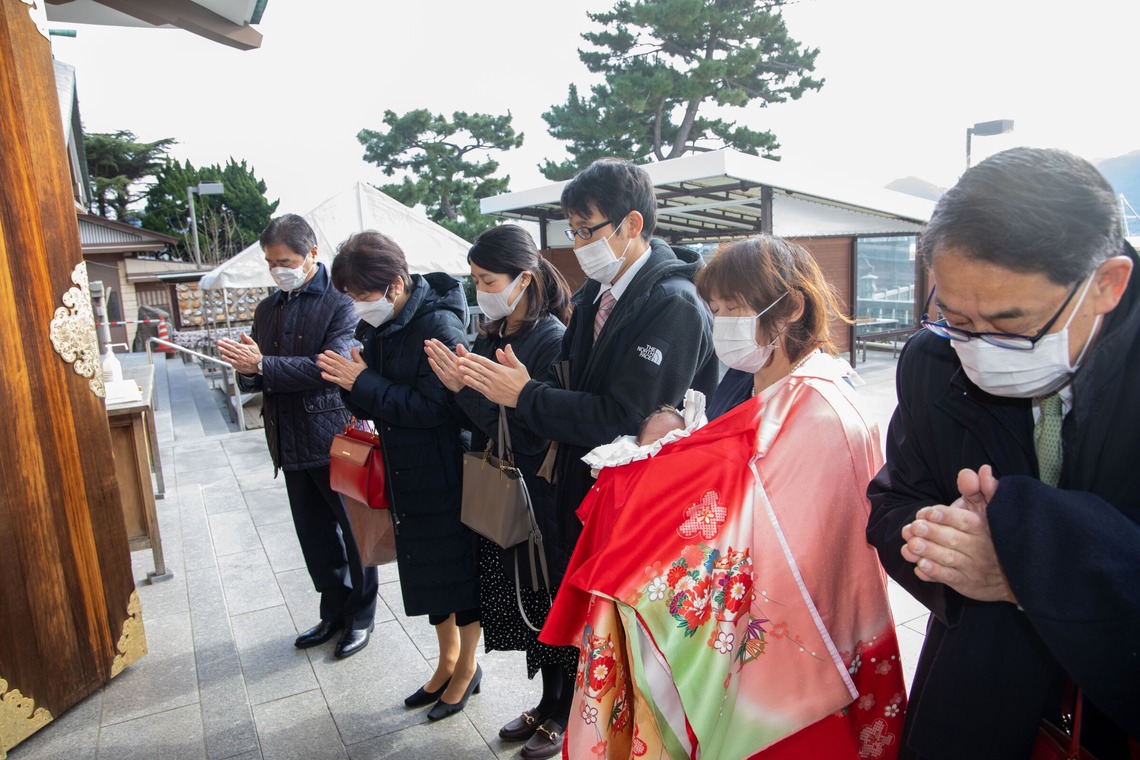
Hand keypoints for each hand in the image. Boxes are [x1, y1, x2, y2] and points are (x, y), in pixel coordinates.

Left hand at [217, 333, 260, 374]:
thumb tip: (242, 333)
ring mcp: (238, 359)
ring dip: (223, 350)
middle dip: (223, 344)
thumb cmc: (256, 355)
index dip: (228, 341)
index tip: (223, 339)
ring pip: (229, 353)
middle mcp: (240, 353)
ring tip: (219, 347)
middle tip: (218, 342)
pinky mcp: (238, 364)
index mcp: (243, 348)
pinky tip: (222, 356)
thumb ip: (247, 338)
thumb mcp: (254, 345)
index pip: (234, 343)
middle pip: (230, 348)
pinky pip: (231, 361)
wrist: (259, 365)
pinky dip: (226, 358)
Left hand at [317, 348, 367, 390]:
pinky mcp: (341, 382)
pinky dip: (328, 377)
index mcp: (349, 364)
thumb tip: (353, 348)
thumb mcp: (362, 363)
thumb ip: (356, 356)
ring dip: (325, 366)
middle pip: (334, 363)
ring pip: (332, 370)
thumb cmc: (364, 374)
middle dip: (326, 359)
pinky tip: (322, 374)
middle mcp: (344, 369)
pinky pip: (333, 379)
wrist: (366, 385)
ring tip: (319, 362)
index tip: (326, 351)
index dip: (332, 355)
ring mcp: (342, 376)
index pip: (339, 358)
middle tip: (319, 356)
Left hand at [424, 338, 463, 392]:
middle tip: (427, 341)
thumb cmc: (465, 374)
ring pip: (439, 361)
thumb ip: (462, 353)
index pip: (447, 351)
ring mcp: (448, 372)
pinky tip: (429, 359)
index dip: (440, 345)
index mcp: (458, 361)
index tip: (433, 340)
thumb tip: (459, 344)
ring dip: (432, 354)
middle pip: (442, 355)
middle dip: (434, 347)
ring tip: (426, 348)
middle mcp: (452, 366)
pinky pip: (438, 371)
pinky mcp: (445, 379)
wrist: (466, 389)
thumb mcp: (467, 363)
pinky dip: (433, 365)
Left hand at [457, 344, 529, 407]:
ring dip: (467, 372)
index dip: (476, 358)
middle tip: (459, 359)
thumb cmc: (523, 382)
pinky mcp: (491, 394)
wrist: (525, 397)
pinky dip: (471, 383)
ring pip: (477, 378)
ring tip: (459, 368)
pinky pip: (479, 388)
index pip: (485, 362)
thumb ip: (510, 356)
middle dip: (468, 363)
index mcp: (501, 369)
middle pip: (479, 369)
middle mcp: (495, 377)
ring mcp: (492, 386)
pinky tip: (465, 379)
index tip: (467, 354)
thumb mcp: (519, 366)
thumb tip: (505, 347)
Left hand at [900, 466, 1016, 603]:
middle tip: (914, 528)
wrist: (1013, 572)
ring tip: (911, 546)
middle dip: (932, 533)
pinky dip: (934, 573)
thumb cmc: (991, 533)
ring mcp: (973, 566)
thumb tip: (983, 470)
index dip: (945, 516)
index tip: (927, 513)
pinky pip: (949, 578)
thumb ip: (982, 490)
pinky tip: (919, 567)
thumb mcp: (989, 509)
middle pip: (953, 539)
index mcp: (983, 526)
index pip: (964, 520)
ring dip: (928, 552)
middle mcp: (979, 547)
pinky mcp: (966, 582)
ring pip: (949, 559)